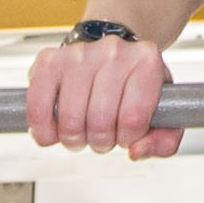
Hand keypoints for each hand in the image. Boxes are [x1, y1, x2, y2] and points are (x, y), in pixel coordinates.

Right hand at [26, 32, 177, 159]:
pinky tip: (54, 132)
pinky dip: (44, 129)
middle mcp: (113, 52)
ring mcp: (79, 54)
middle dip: (100, 142)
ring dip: (74, 138)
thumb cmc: (134, 84)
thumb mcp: (163, 110)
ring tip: (82, 131)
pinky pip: (39, 106)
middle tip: (102, 136)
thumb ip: (164, 140)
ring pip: (70, 119)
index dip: (128, 138)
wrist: (112, 52)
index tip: (126, 135)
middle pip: (100, 121)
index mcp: (146, 61)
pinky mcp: (49, 60)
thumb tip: (136, 151)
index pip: (133, 117)